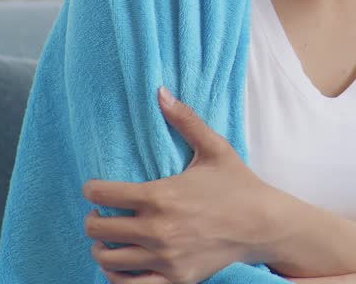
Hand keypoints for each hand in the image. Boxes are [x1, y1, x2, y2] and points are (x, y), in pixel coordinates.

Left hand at [81, 86, 278, 283]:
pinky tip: (120, 263)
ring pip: (108, 258)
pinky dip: (116, 276)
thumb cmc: (238, 184)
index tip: (95, 189)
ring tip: (109, 238)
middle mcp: (158, 229)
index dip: (92, 190)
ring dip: (101, 247)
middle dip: (93, 219)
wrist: (264, 225)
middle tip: (102, 214)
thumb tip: (160, 91)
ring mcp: (165, 257)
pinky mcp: (174, 278)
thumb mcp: (214, 148)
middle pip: (97, 229)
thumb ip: (185, 120)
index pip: (102, 195)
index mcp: (160, 196)